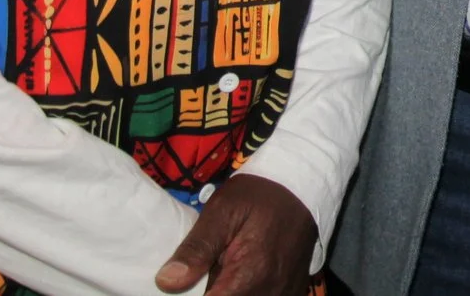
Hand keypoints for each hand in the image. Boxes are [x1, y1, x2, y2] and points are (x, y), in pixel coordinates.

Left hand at [155, 173, 316, 295]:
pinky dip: (246, 291)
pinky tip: (238, 278)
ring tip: (220, 273)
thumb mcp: (222, 210)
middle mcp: (270, 292)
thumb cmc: (259, 195)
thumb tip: (166, 282)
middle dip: (210, 291)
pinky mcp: (292, 292)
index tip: (181, 287)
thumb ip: (196, 248)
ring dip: (228, 291)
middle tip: (203, 272)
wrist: (303, 186)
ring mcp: (284, 294)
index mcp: (250, 275)